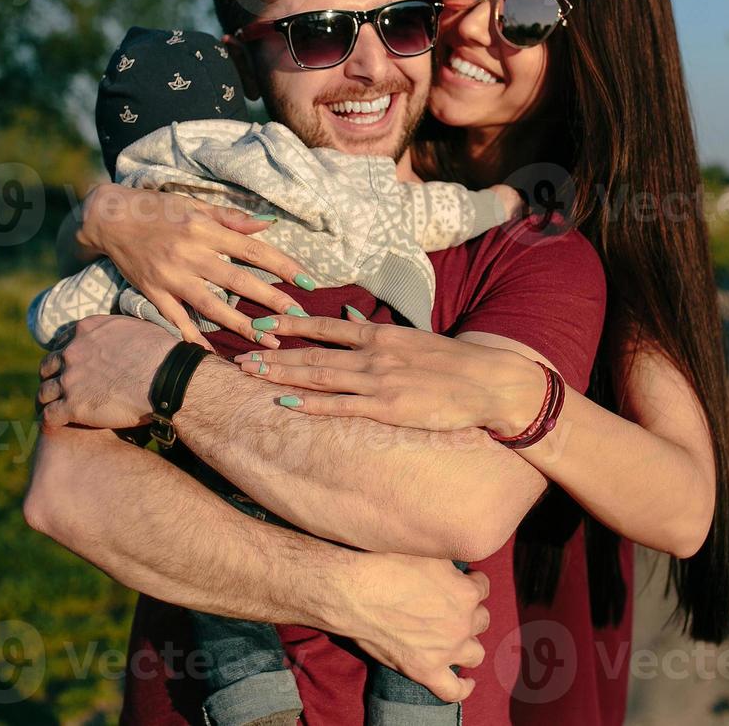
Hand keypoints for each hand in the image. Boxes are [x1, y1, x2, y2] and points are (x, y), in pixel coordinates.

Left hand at [37, 315, 188, 428]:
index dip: (65, 355)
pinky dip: (49, 421)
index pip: (63, 342)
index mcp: (87, 330)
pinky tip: (55, 426)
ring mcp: (70, 379)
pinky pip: (49, 415)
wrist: (166, 379)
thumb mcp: (137, 328)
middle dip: (51, 377)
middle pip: (48, 366)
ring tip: (52, 409)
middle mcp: (73, 351)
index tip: (70, 366)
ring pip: (44, 391)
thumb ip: (119, 331)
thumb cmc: (162, 354)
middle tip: (58, 388)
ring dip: (48, 401)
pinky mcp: (73, 406)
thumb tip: (126, 335)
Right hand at [75, 184, 310, 346]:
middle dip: (271, 300)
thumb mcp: (196, 205)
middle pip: (238, 280)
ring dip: (242, 326)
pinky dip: (193, 339)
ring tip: (269, 341)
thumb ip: (232, 218)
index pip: (253, 250)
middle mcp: (191, 254)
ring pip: (212, 305)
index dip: (283, 266)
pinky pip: (177, 320)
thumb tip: (269, 223)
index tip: (308, 282)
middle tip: (299, 317)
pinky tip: (213, 356)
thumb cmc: (158, 208)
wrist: (110, 218)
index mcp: (205, 230)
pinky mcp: (153, 292)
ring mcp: (171, 276)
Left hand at [234, 313, 544, 435]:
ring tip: (252, 375)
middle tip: (241, 356)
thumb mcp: (412, 339)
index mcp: (380, 335)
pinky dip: (310, 404)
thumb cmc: (452, 363)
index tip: (263, 324)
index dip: (290, 325)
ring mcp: (378, 381)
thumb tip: (351, 320)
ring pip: (319, 376)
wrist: (487, 382)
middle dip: (273, 355)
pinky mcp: (387, 408)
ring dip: (282, 376)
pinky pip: (340, 406)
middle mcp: (373, 354)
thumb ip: (379, 335)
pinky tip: (285, 403)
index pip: (325, 326)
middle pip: (312, 353)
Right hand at [337, 552, 489, 702]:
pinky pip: (453, 689)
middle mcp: (462, 623)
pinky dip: (463, 687)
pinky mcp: (425, 670)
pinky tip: (467, 681)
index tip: (460, 580)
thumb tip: (458, 570)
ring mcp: (445, 650)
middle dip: (469, 611)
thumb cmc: (386, 566)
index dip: (471, 582)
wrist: (354, 592)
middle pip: (481, 619)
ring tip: (456, 636)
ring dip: (468, 642)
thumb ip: (450, 566)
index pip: (483, 587)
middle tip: (451, 605)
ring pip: (475, 652)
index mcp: (465, 593)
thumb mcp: (427, 553)